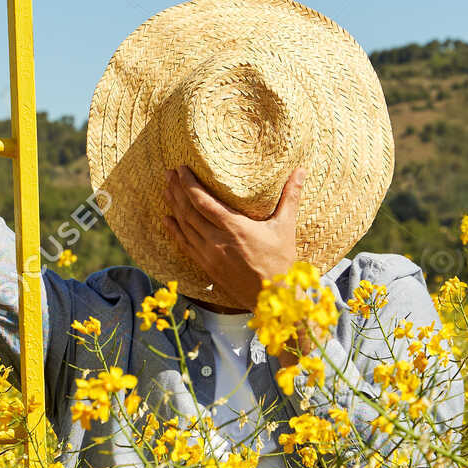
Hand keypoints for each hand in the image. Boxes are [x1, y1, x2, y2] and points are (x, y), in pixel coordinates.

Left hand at [163, 164, 306, 311]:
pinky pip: (185, 245)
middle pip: (188, 211)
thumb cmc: (281, 262)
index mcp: (234, 228)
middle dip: (177, 190)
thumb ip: (291, 196)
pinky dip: (174, 231)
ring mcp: (209, 255)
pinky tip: (166, 220)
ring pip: (184, 226)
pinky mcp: (206, 266)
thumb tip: (301, 171)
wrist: (273, 299)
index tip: (181, 168)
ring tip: (167, 189)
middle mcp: (217, 241)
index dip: (188, 184)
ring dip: (173, 206)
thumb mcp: (286, 227)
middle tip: (169, 173)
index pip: (203, 201)